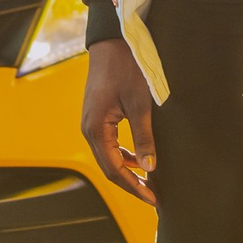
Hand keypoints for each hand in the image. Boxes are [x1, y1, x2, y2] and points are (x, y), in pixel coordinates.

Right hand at [80, 38, 157, 206]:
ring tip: (149, 182)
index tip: (152, 199)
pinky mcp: (97, 117)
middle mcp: (88, 129)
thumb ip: (144, 137)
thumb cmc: (126, 69)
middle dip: (130, 183)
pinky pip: (108, 144)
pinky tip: (139, 159)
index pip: (114, 169)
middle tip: (153, 197)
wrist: (112, 43)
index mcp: (96, 129)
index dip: (134, 187)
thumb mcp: (139, 104)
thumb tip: (150, 168)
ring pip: (108, 157)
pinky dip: (123, 155)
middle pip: (108, 167)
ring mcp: (91, 123)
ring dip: (127, 170)